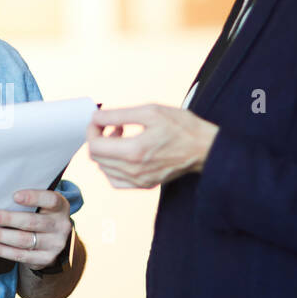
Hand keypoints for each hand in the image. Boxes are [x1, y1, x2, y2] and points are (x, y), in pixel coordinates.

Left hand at [0, 189, 70, 269]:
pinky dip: (0, 250)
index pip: (50, 200)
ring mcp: (55, 244)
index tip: (14, 196)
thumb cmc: (41, 215)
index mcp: (61, 207)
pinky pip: (20, 255)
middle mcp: (61, 226)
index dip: (33, 198)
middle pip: (31, 222)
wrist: (54, 240)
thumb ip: (28, 200)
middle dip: (7, 219)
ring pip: (23, 240)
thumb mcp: (42, 205)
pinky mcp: (46, 259)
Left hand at [86, 104, 219, 188]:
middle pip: (96, 157)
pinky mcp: (144, 185)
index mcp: (134, 151)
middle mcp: (134, 171)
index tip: (100, 119)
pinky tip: (122, 154)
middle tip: (114, 124)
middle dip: (98, 137)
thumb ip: (118, 115)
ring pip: (103, 168)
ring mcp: (139, 181)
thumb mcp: (150, 111)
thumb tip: (95, 117)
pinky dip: (111, 167)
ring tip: (121, 135)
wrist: (204, 147)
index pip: (95, 146)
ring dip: (105, 150)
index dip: (92, 130)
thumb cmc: (181, 127)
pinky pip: (115, 181)